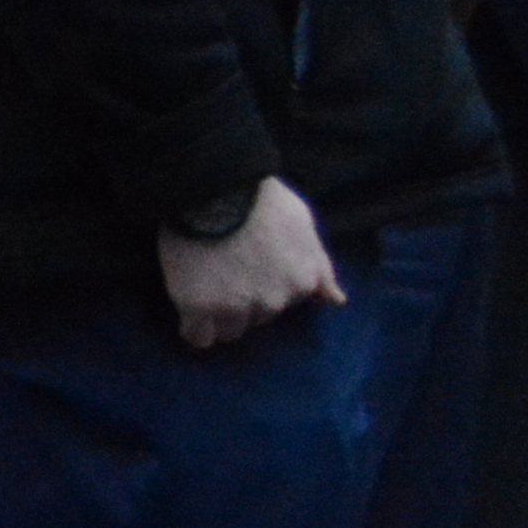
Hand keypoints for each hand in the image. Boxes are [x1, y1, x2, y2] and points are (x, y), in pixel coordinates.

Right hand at [163, 180, 342, 350]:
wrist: (218, 190)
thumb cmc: (264, 202)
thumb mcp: (306, 228)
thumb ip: (320, 267)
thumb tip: (336, 300)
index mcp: (303, 282)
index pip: (289, 304)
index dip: (269, 286)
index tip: (255, 268)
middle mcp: (275, 302)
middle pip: (259, 318)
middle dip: (246, 301)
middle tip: (229, 270)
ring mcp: (237, 307)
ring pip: (229, 331)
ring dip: (220, 316)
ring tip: (208, 284)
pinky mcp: (200, 308)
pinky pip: (198, 338)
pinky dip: (194, 328)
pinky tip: (190, 309)